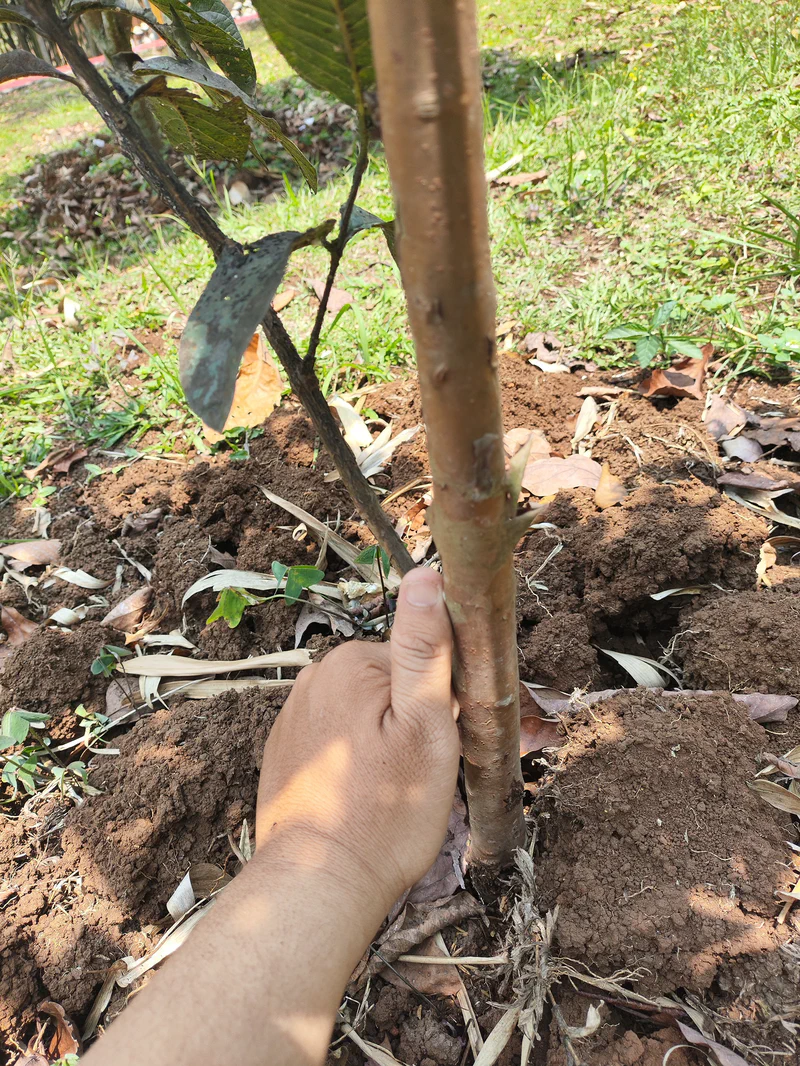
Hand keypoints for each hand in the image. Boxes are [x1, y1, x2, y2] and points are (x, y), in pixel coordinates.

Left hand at [256, 567, 459, 914]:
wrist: (319, 884)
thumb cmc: (385, 810)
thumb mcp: (424, 726)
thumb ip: (425, 648)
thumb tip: (428, 575)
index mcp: (348, 663)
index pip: (417, 661)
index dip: (442, 701)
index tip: (447, 741)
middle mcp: (312, 679)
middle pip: (389, 685)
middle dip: (413, 720)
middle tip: (423, 774)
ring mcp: (293, 717)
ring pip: (364, 714)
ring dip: (385, 740)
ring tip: (394, 792)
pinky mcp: (285, 752)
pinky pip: (337, 739)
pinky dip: (356, 760)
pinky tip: (364, 797)